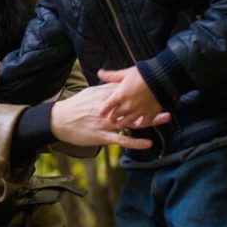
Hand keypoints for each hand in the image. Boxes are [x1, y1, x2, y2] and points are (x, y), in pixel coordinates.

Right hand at [50, 83, 170, 149]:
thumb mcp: (88, 93)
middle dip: (151, 102)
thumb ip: (103, 88)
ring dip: (149, 120)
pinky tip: (148, 143)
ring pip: (131, 121)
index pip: (126, 90)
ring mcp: (106, 123)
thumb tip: (115, 83)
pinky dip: (135, 142)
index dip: (141, 87)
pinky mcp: (102, 136)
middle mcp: (108, 109)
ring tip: (166, 118)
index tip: (156, 83)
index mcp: (103, 96)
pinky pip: (122, 140)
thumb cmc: (74, 107)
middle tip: (167, 98)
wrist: (58, 121)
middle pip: (133, 104)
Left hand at [97, 67, 162, 128]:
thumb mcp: (125, 73)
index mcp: (120, 95)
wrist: (162, 77)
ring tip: (120, 124)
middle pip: (116, 115)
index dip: (102, 110)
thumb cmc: (142, 73)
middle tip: (110, 119)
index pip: (107, 106)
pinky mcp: (151, 113)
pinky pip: (144, 123)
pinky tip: (137, 124)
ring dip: (123, 123)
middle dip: (112, 118)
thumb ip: (112, 75)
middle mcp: (128, 105)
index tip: (100, 113)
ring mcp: (140, 110)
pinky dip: (140, 124)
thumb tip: (99, 73)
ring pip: (128, 122)